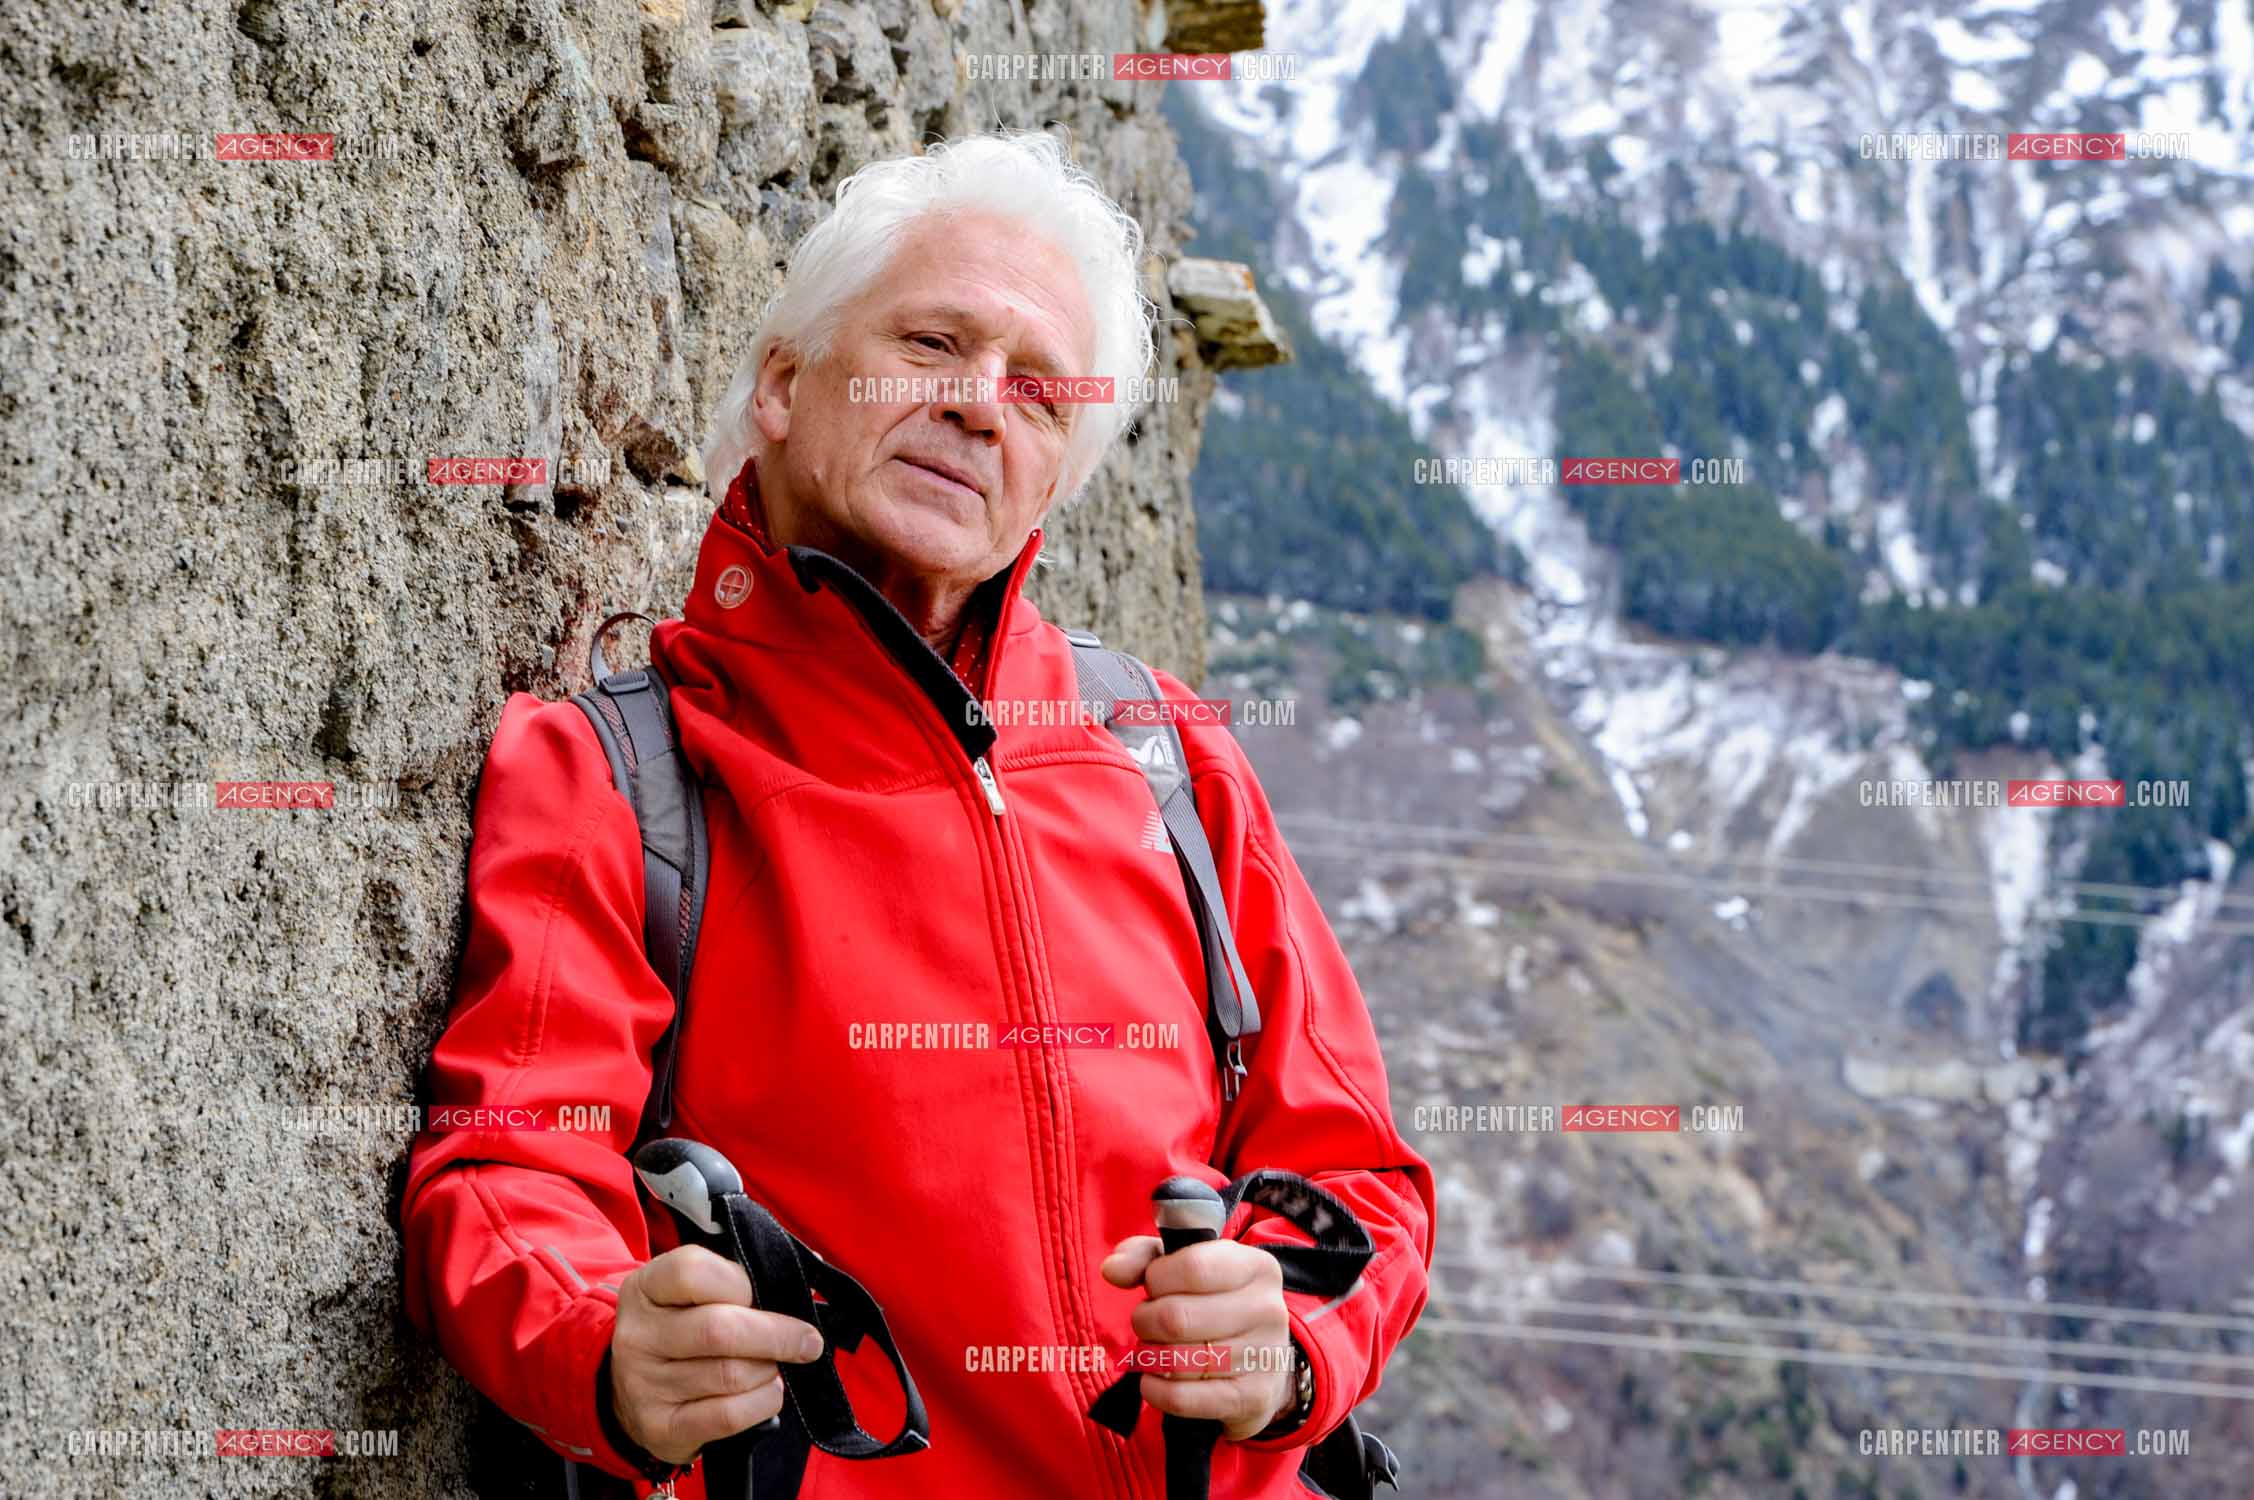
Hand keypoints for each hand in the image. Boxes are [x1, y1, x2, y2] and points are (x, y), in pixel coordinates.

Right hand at [607, 1245, 825, 1465]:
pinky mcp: (661, 1428)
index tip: (762, 1293)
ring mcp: (644, 1385)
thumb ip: (740, 1279)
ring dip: (768, 1370)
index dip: (740, 1282)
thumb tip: (811, 1271)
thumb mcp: (692, 1294)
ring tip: (774, 1366)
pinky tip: (767, 1392)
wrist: (631, 1392)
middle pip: (719, 1330)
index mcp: (645, 1288)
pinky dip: (762, 1402)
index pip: (692, 1271)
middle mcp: (638, 1335)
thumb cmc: (682, 1329)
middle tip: (807, 1341)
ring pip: (731, 1375)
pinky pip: (729, 1415)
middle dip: (776, 1335)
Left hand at [1100, 1234, 1295, 1440]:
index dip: (1157, 1279)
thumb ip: (1143, 1257)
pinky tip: (1153, 1381)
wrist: (1261, 1362)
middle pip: (1177, 1317)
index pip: (1192, 1267)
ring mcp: (1264, 1356)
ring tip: (1154, 1350)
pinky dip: (1154, 1391)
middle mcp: (1268, 1309)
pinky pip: (1182, 1398)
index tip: (1154, 1286)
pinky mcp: (1252, 1398)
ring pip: (1177, 1360)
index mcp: (1255, 1266)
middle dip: (1145, 1321)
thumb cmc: (1213, 1304)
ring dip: (1150, 1357)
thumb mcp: (1184, 1267)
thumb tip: (1113, 1270)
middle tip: (1147, 1323)